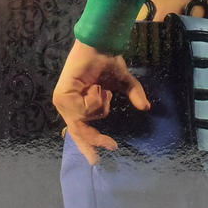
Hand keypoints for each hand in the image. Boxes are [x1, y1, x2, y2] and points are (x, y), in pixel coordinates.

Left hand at [53, 40, 149, 165]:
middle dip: (95, 140)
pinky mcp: (61, 98)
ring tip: (100, 87)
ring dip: (101, 103)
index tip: (97, 160)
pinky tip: (95, 86)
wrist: (98, 46)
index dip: (89, 145)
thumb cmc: (106, 61)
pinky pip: (85, 110)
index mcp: (77, 105)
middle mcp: (67, 106)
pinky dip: (95, 98)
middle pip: (80, 132)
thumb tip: (146, 108)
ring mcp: (63, 102)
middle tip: (112, 146)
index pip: (80, 131)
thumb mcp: (123, 83)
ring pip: (87, 118)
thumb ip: (133, 94)